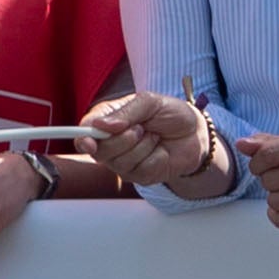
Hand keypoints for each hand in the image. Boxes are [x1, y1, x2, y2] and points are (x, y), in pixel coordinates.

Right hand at [82, 88, 228, 197]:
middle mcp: (110, 143)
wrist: (195, 133)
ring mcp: (123, 162)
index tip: (90, 142)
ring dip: (144, 146)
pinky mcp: (138, 175)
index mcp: (107, 121)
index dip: (83, 139)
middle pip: (100, 151)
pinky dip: (156, 157)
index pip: (84, 132)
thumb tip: (102, 126)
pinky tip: (160, 150)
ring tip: (154, 136)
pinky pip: (141, 171)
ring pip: (121, 162)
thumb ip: (126, 112)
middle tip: (143, 128)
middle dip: (125, 139)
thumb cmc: (170, 114)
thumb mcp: (150, 103)